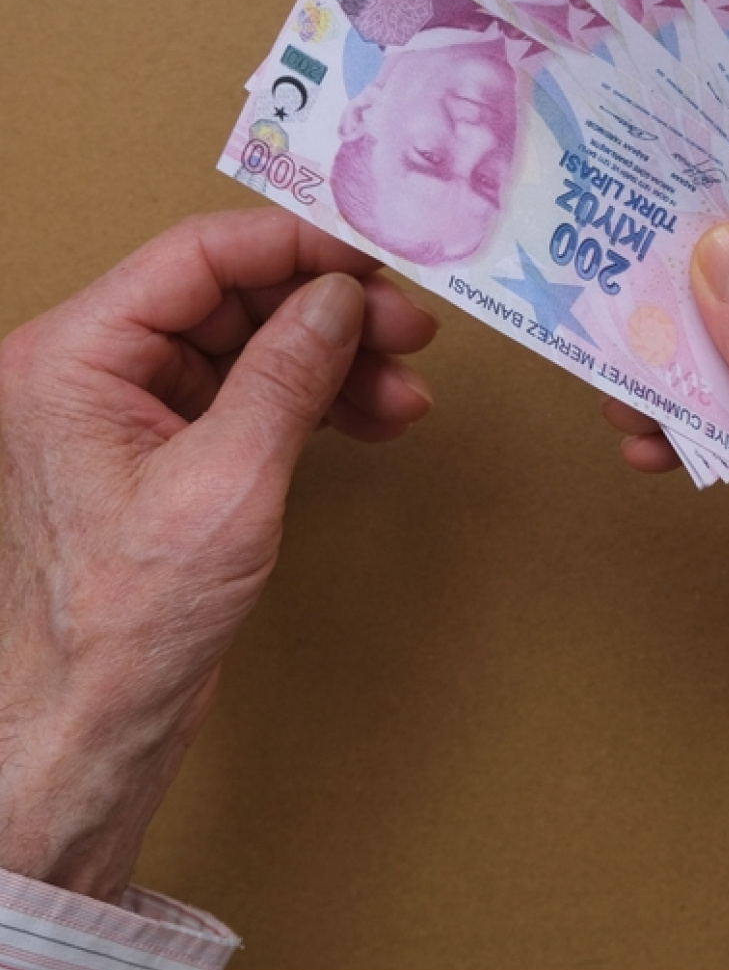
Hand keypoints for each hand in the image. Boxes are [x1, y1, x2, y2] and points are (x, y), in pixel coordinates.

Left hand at [0, 210, 435, 901]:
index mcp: (77, 356)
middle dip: (330, 313)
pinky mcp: (173, 452)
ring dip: (337, 362)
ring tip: (405, 390)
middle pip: (234, 299)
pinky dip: (318, 404)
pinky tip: (374, 417)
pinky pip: (255, 398)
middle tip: (410, 328)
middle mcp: (100, 370)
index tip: (373, 256)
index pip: (198, 257)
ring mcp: (136, 411)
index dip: (295, 246)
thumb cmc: (128, 618)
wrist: (96, 723)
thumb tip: (340, 298)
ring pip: (254, 348)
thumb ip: (287, 374)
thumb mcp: (228, 482)